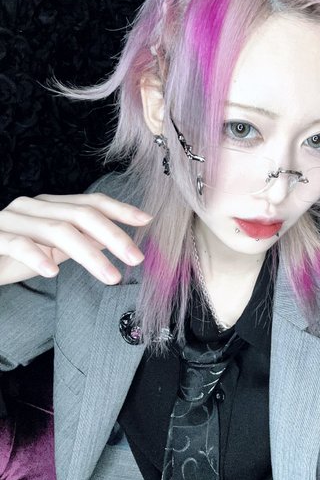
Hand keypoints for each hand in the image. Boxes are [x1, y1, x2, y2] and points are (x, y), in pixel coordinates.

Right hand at [0, 193, 152, 285]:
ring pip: (58, 230)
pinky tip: (53, 272)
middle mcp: (33, 207)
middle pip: (82, 215)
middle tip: (136, 259)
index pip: (92, 202)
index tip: (147, 221)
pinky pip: (18, 242)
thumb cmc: (10, 256)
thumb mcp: (52, 251)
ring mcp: (12, 219)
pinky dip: (37, 256)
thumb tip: (115, 242)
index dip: (120, 210)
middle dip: (114, 236)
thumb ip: (81, 243)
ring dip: (89, 255)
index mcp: (50, 207)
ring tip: (111, 277)